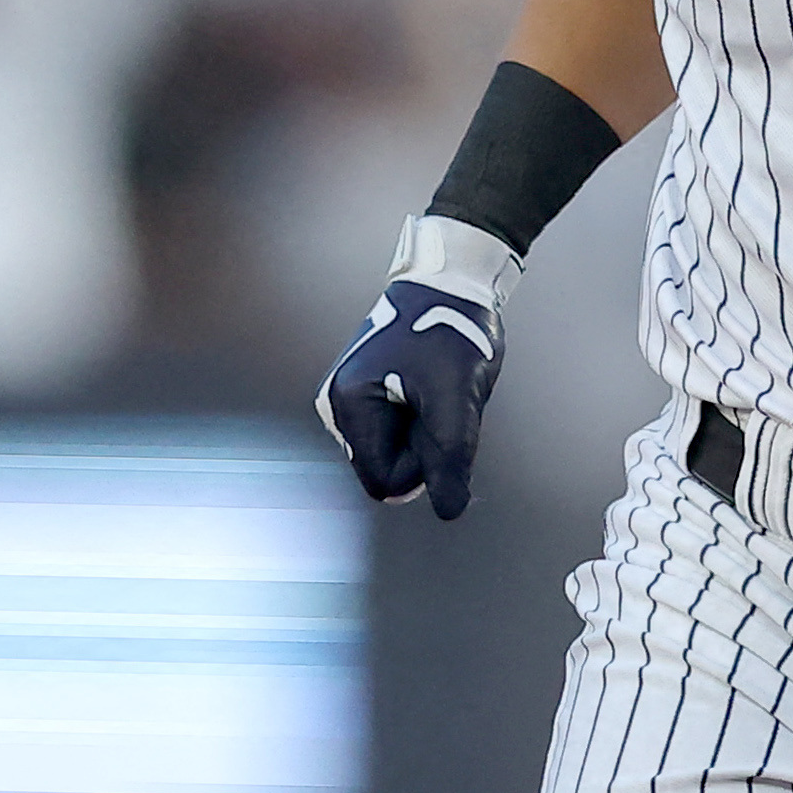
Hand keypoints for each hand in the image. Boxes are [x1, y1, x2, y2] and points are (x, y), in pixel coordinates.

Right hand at [316, 216, 518, 518]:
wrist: (447, 281)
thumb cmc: (451, 332)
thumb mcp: (456, 399)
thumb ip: (450, 459)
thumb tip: (448, 511)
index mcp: (348, 406)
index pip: (384, 482)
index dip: (424, 466)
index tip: (440, 419)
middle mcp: (336, 407)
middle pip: (385, 469)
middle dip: (420, 447)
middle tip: (440, 398)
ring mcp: (345, 401)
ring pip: (391, 452)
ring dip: (421, 432)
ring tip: (433, 386)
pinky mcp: (360, 395)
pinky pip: (392, 433)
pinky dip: (416, 418)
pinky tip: (425, 384)